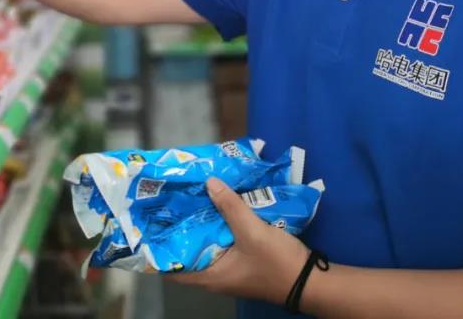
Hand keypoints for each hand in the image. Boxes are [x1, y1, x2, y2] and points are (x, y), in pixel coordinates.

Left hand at [170, 178, 310, 303]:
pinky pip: (222, 240)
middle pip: (187, 250)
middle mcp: (214, 274)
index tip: (150, 222)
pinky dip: (217, 224)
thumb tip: (208, 182)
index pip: (170, 267)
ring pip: (205, 243)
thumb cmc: (277, 263)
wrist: (312, 280)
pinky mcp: (242, 259)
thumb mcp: (252, 231)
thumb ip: (230, 206)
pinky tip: (217, 204)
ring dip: (199, 223)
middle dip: (178, 227)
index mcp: (209, 275)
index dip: (158, 247)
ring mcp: (228, 267)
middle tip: (169, 200)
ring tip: (189, 196)